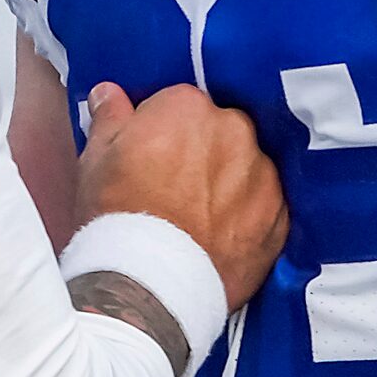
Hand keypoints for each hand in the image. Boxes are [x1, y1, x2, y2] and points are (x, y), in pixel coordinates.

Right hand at [77, 81, 286, 310]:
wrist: (150, 284)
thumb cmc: (117, 213)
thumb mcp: (96, 159)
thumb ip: (110, 118)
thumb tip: (109, 93)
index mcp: (187, 107)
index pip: (178, 105)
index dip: (161, 130)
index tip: (150, 156)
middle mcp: (234, 130)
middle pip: (218, 130)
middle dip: (201, 151)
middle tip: (174, 187)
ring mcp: (262, 174)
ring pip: (245, 166)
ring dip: (228, 181)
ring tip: (200, 217)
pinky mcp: (280, 217)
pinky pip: (264, 204)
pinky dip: (248, 215)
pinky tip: (221, 236)